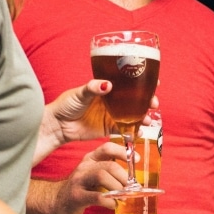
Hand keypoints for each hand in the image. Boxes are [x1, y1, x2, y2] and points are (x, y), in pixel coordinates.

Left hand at [35, 81, 160, 164]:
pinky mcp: (109, 127)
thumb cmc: (65, 105)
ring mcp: (112, 114)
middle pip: (135, 98)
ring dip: (143, 116)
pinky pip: (125, 129)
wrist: (57, 126)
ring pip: (133, 114)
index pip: (128, 81)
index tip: (155, 82)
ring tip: (148, 120)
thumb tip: (107, 84)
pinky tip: (140, 132)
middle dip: (148, 100)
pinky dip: (134, 131)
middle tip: (154, 104)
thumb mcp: (79, 93)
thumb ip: (93, 88)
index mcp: (107, 86)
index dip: (143, 81)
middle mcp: (112, 99)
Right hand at [41, 141, 130, 213]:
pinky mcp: (76, 196)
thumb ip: (110, 172)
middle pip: (108, 165)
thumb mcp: (94, 174)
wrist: (57, 200)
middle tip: (131, 187)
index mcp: (91, 159)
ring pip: (102, 176)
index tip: (136, 159)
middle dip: (123, 176)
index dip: (123, 151)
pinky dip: (109, 201)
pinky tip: (113, 205)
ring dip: (117, 187)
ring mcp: (79, 181)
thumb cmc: (82, 187)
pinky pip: (96, 197)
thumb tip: (134, 178)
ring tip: (123, 197)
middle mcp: (85, 166)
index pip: (107, 148)